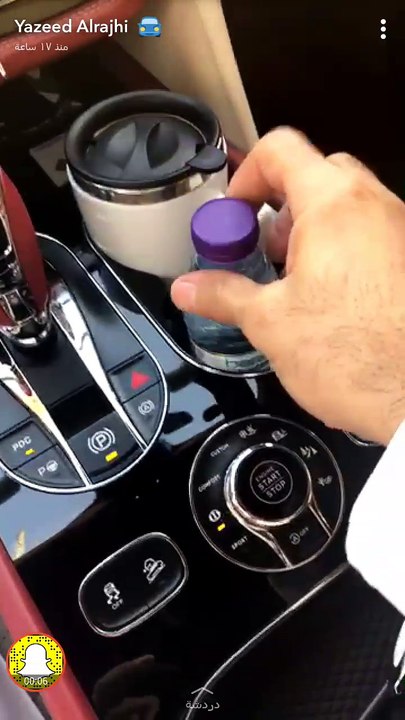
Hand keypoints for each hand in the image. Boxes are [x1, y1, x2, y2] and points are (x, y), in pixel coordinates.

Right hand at [171, 127, 404, 445]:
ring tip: (297, 283)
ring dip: (314, 232)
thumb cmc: (357, 356)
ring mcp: (400, 232)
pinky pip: (373, 236)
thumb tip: (190, 288)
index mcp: (333, 205)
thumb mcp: (270, 323)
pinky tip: (332, 301)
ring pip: (349, 207)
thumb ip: (223, 295)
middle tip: (265, 250)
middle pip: (317, 174)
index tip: (236, 214)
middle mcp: (374, 206)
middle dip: (282, 207)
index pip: (280, 149)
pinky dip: (345, 252)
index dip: (247, 174)